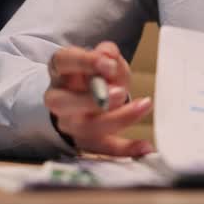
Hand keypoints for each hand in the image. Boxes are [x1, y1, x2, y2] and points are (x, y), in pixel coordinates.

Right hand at [44, 41, 153, 156]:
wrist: (90, 98)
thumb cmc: (96, 75)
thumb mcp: (104, 59)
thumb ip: (107, 53)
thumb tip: (108, 54)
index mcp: (60, 71)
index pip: (64, 62)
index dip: (85, 63)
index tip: (109, 65)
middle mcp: (58, 99)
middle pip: (65, 102)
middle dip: (92, 99)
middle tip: (120, 93)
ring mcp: (69, 123)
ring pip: (85, 128)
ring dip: (116, 119)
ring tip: (142, 107)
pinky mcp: (85, 142)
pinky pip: (103, 149)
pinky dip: (125, 149)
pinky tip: (145, 147)